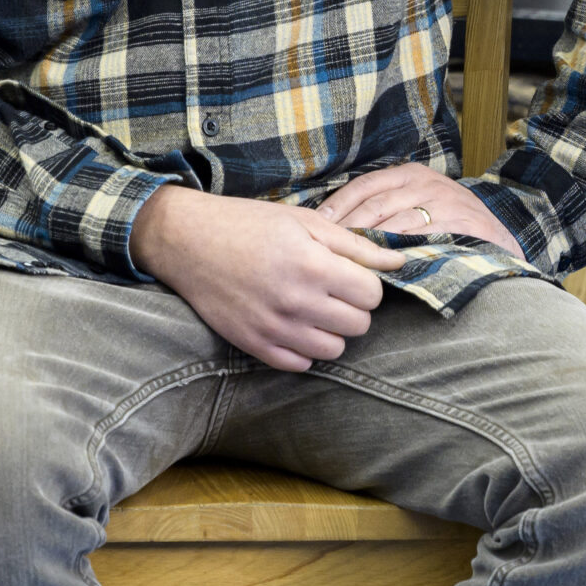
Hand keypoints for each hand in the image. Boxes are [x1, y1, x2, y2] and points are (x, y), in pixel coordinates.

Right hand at [130, 186, 406, 371]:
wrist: (187, 240)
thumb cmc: (248, 223)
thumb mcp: (304, 221)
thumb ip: (354, 245)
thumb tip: (398, 261)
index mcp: (312, 265)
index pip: (372, 295)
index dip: (366, 283)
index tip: (350, 273)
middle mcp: (296, 301)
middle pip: (358, 325)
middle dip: (353, 307)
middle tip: (333, 289)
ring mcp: (273, 327)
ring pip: (333, 350)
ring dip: (332, 330)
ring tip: (315, 308)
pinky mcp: (253, 345)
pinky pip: (300, 364)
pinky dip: (304, 349)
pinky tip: (294, 324)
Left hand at [318, 163, 523, 257]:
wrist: (499, 240)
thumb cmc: (448, 225)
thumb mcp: (418, 204)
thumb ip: (385, 208)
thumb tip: (335, 226)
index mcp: (410, 173)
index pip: (364, 185)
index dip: (339, 205)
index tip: (318, 223)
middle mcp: (425, 183)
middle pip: (374, 204)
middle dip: (347, 227)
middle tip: (325, 249)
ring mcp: (443, 202)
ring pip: (393, 222)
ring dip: (367, 243)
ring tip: (344, 260)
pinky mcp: (458, 223)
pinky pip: (420, 238)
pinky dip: (397, 251)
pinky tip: (379, 266)